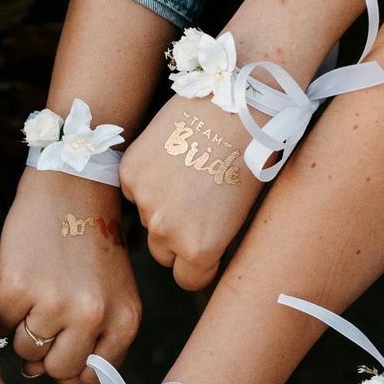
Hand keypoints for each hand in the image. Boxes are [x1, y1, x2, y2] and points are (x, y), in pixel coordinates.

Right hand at [0, 169, 139, 381]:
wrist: (72, 186)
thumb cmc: (90, 242)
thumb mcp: (110, 291)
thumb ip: (89, 337)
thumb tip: (33, 373)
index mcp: (124, 319)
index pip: (92, 374)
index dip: (74, 360)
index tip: (67, 339)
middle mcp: (94, 315)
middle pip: (58, 369)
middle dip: (47, 352)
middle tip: (47, 317)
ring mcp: (56, 303)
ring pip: (27, 351)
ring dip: (25, 328)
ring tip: (38, 293)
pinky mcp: (21, 288)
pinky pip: (4, 322)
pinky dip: (7, 306)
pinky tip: (23, 277)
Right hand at [118, 97, 261, 290]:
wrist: (236, 104)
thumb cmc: (252, 156)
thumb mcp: (240, 213)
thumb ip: (212, 239)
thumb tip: (196, 252)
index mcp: (200, 247)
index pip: (187, 279)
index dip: (199, 266)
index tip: (208, 250)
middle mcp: (167, 231)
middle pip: (163, 253)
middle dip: (177, 237)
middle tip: (198, 206)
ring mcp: (145, 201)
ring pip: (148, 220)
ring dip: (162, 206)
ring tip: (188, 174)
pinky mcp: (130, 172)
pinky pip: (135, 191)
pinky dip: (149, 180)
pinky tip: (172, 157)